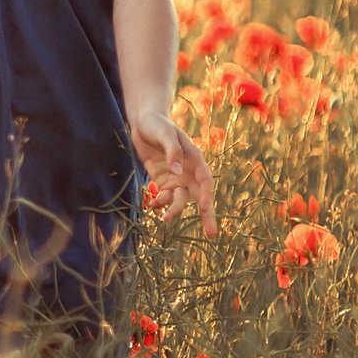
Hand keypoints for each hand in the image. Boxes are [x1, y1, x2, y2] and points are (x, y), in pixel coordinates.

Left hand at [131, 110, 217, 237]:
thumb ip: (172, 152)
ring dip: (173, 210)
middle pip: (200, 197)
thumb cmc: (159, 125)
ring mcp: (176, 178)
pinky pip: (163, 197)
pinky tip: (151, 204)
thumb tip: (177, 172)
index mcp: (195, 161)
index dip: (207, 197)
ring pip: (179, 200)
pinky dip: (158, 203)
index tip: (205, 209)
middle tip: (212, 235)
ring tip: (162, 217)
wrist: (145, 122)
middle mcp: (189, 173)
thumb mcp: (165, 135)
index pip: (205, 182)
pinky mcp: (162, 180)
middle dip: (206, 216)